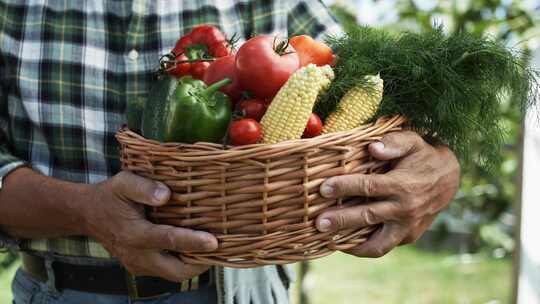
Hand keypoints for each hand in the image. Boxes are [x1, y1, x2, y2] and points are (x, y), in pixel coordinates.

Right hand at [81, 171, 216, 281]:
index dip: (194, 242)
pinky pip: (166, 271)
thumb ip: (144, 188)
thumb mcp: (123, 183)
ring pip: (174, 275)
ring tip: (211, 248)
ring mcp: (138, 265)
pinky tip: (194, 248)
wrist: (87, 214)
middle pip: (176, 271)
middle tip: (220, 248)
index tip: (214, 241)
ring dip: (194, 265)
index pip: (169, 241)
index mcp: (134, 234)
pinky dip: (183, 263)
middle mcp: (137, 255)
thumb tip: (166, 195)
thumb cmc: (110, 195)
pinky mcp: (140, 267)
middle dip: (201, 263)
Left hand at [315, 131, 459, 256]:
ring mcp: (407, 227)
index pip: (369, 187)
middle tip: (318, 223)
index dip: (345, 187)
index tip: (324, 188)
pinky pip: (383, 247)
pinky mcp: (408, 237)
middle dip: (341, 221)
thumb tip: (372, 147)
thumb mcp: (412, 141)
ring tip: (328, 242)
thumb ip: (393, 142)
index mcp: (402, 185)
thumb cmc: (422, 156)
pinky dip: (364, 248)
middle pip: (368, 217)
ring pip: (378, 244)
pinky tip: (343, 243)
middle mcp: (405, 209)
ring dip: (351, 246)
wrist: (449, 178)